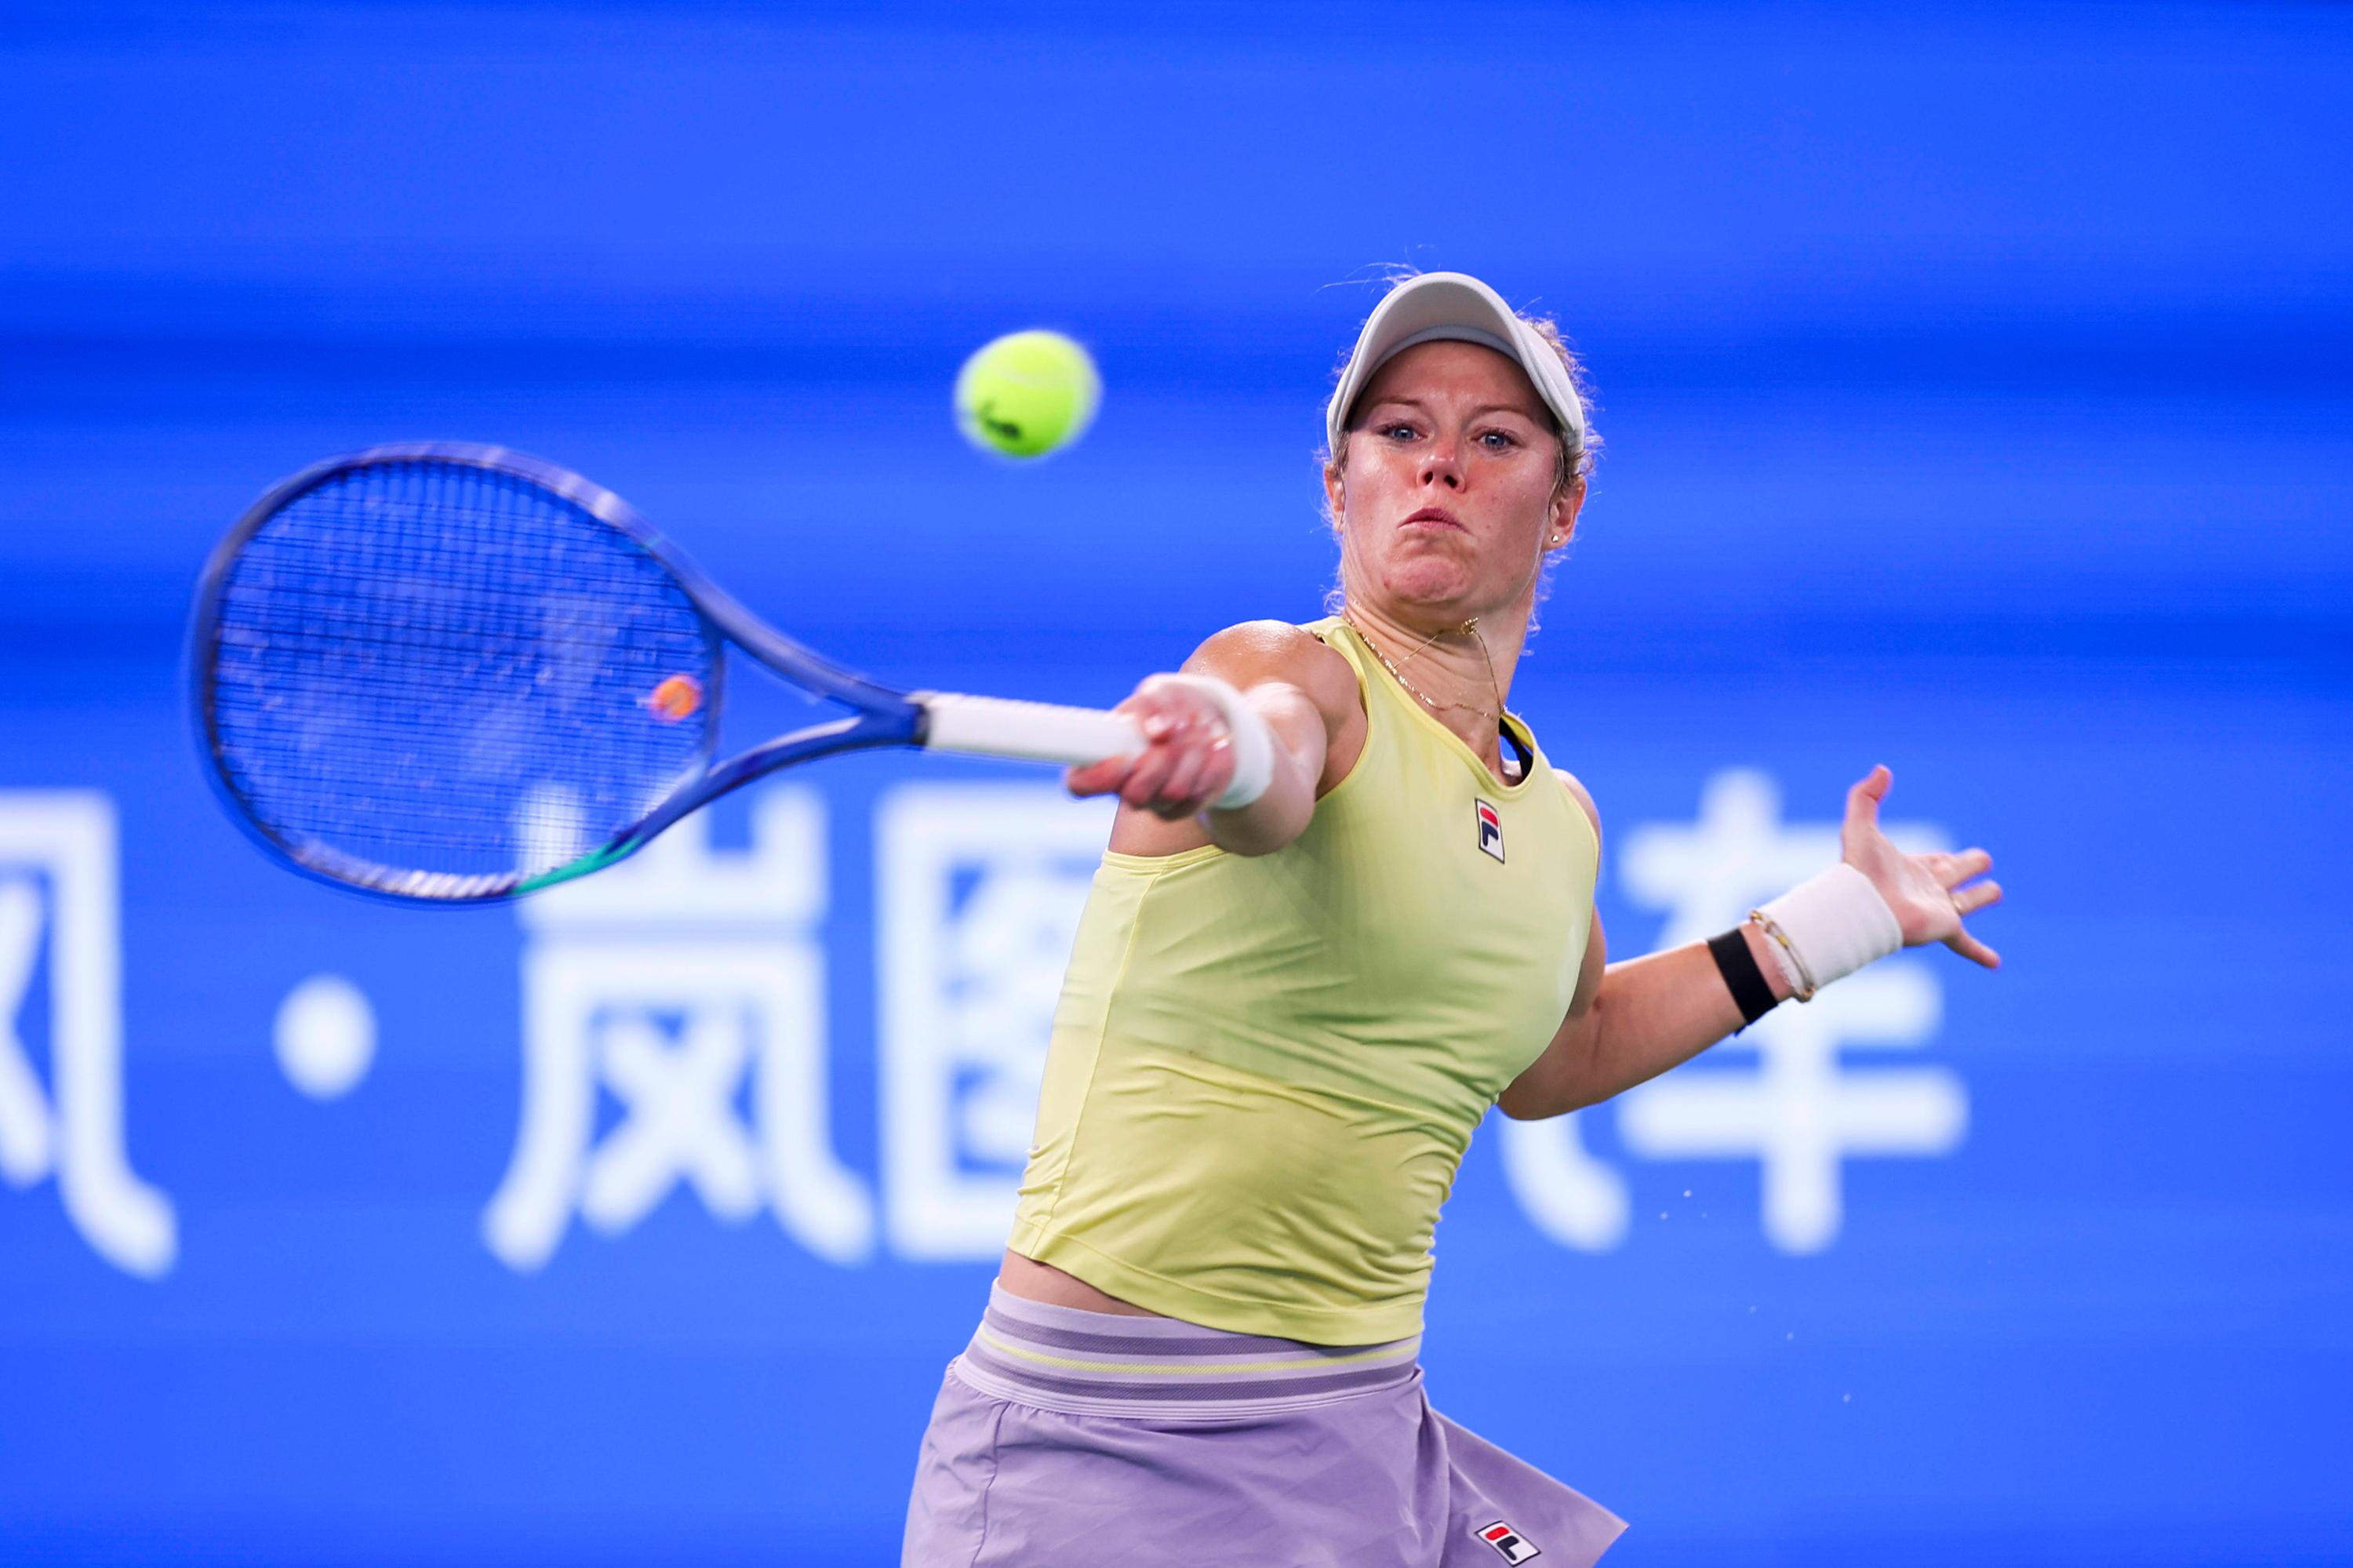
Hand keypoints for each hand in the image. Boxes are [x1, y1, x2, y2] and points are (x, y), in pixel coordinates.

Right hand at [1064, 674, 1237, 819]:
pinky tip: (1216, 743)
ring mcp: (1157, 802)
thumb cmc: (1170, 705)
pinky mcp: (1187, 806)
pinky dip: (1212, 764)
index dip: (1098, 777)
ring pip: (1173, 793)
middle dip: (1161, 761)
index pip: (1080, 783)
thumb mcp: (1159, 692)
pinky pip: (1201, 794)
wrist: (1207, 718)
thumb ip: (1151, 706)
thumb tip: (1155, 730)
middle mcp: (1126, 787)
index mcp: (1103, 759)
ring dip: (1191, 755)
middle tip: (1178, 729)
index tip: (1124, 756)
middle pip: (1135, 796)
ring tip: (1200, 726)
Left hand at [1841, 764, 2002, 968]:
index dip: (1941, 857)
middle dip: (1966, 866)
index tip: (1949, 857)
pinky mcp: (1943, 926)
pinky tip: (1995, 964)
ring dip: (1980, 897)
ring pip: (1965, 902)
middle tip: (1982, 859)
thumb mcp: (1859, 825)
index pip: (1933, 860)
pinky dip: (1980, 953)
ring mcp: (1937, 908)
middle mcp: (1927, 888)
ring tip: (1996, 892)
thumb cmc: (1858, 869)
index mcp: (1910, 867)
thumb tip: (1882, 768)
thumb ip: (1866, 795)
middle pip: (1952, 875)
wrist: (1860, 906)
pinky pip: (1965, 943)